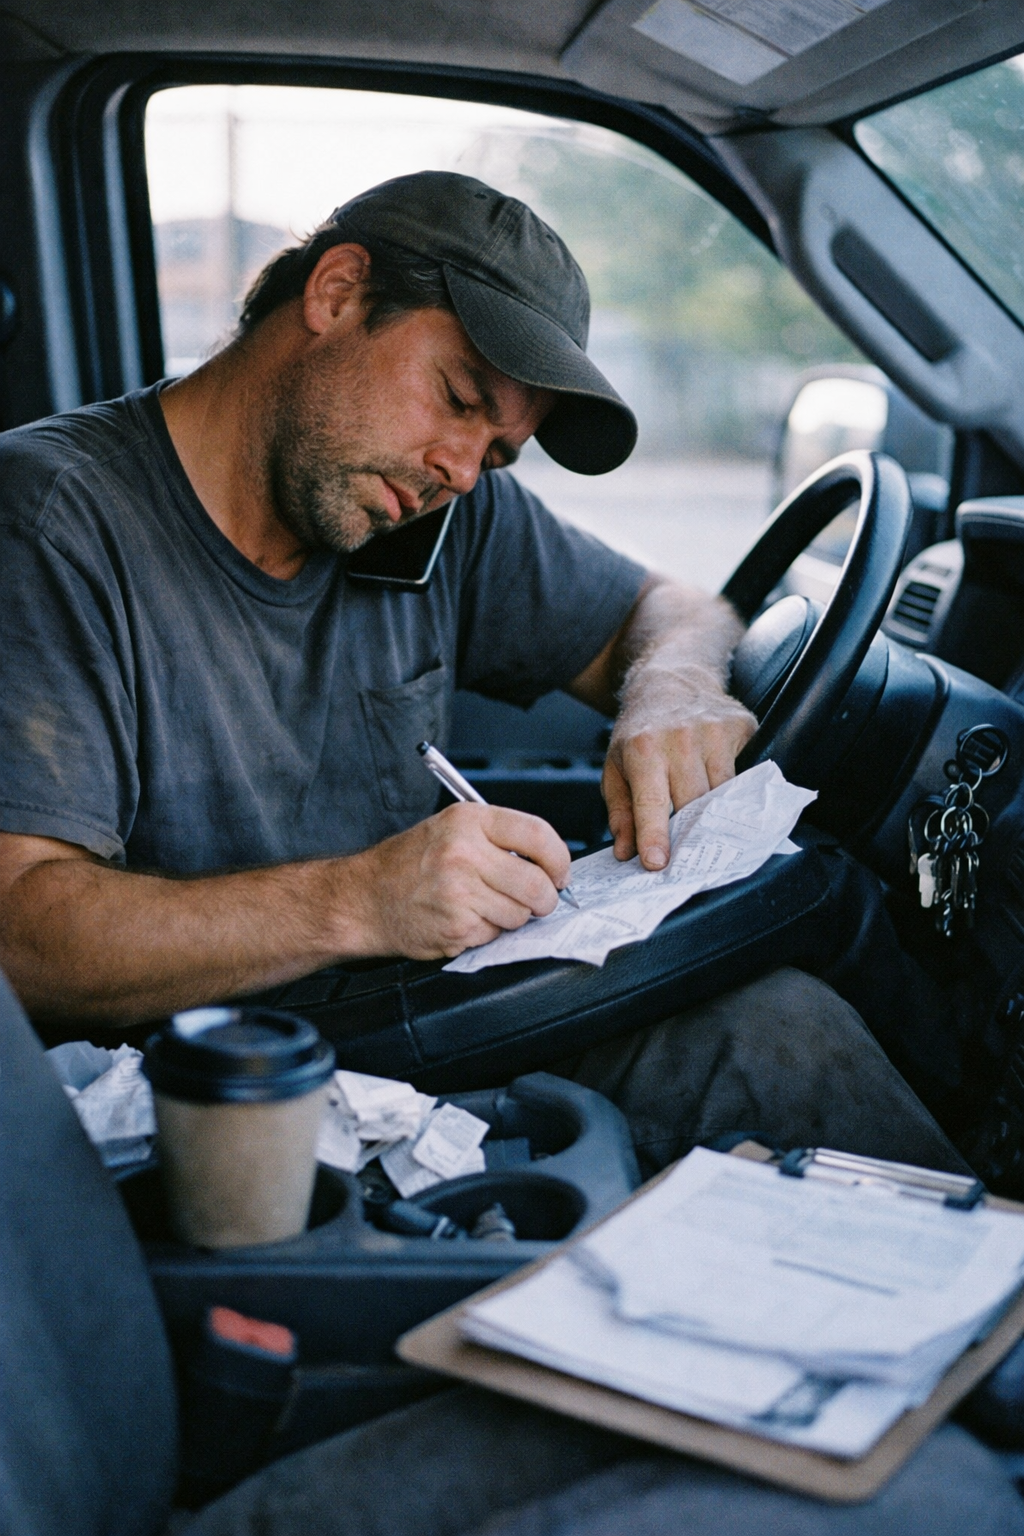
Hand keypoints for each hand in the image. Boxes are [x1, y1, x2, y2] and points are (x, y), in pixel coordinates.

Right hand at [343, 802, 571, 958]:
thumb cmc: (410, 864)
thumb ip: (498, 839)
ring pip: (520, 914)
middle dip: (545, 899)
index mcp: (469, 821)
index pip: (538, 835)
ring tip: (484, 906)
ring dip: (512, 917)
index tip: (560, 873)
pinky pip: (496, 934)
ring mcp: (459, 892)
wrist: (364, 898)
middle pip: (537, 883)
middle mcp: (464, 853)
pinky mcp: (456, 926)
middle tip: (538, 901)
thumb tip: (548, 863)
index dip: (559, 859)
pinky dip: (488, 932)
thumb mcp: (451, 830)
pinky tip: (464, 919)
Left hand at [603, 713, 755, 870]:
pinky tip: (723, 792)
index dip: (655, 836)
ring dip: (715, 815)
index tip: (658, 863)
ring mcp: (715, 732)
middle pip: (694, 805)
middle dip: (689, 834)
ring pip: (723, 794)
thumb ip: (620, 813)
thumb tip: (627, 852)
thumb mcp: (616, 767)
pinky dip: (735, 792)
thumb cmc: (640, 730)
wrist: (672, 678)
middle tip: (686, 854)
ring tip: (705, 828)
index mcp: (642, 749)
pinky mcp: (742, 728)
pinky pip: (745, 776)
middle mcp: (680, 739)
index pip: (652, 803)